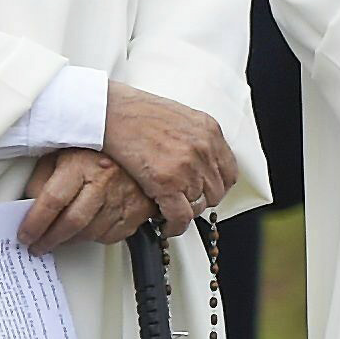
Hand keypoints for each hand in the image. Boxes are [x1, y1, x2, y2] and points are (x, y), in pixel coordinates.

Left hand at [17, 144, 149, 251]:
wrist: (134, 145)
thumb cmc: (91, 151)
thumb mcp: (58, 155)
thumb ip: (40, 181)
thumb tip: (27, 208)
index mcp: (81, 163)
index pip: (53, 200)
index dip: (35, 223)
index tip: (25, 235)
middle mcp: (105, 179)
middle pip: (73, 222)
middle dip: (50, 240)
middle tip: (38, 245)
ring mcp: (125, 196)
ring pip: (92, 233)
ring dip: (71, 240)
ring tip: (60, 237)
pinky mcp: (139, 210)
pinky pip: (112, 236)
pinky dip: (96, 237)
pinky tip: (87, 229)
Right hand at [99, 82, 236, 230]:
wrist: (110, 112)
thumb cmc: (135, 112)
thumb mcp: (179, 117)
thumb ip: (195, 138)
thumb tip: (199, 161)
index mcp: (209, 131)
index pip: (229, 171)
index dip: (217, 186)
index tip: (206, 191)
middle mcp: (204, 149)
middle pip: (216, 191)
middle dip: (200, 200)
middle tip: (184, 201)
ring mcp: (187, 166)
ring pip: (198, 206)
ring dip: (184, 210)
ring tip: (170, 209)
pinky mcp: (167, 182)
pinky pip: (181, 216)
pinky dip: (175, 226)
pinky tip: (166, 226)